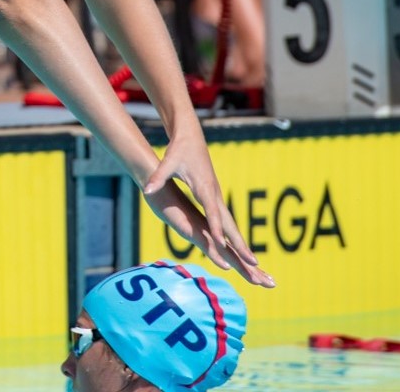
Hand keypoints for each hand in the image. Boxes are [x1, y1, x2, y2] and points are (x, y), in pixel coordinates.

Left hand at [142, 131, 274, 288]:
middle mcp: (215, 194)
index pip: (213, 213)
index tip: (223, 245)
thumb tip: (146, 189)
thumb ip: (158, 178)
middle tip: (254, 263)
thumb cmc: (179, 149)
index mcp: (205, 187)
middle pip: (230, 222)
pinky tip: (238, 247)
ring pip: (232, 223)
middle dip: (241, 243)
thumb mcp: (167, 163)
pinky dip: (234, 234)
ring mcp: (217, 196)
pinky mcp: (216, 196)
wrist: (191, 136)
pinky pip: (227, 220)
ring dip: (242, 242)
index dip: (218, 229)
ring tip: (253, 263)